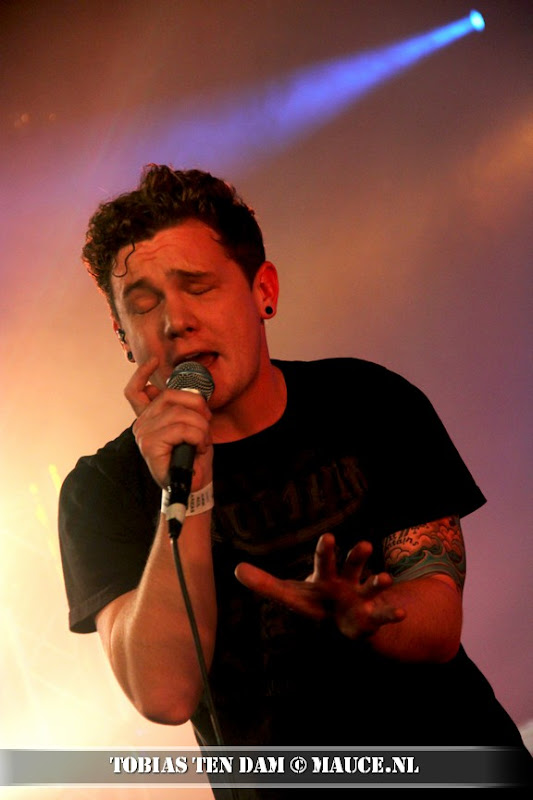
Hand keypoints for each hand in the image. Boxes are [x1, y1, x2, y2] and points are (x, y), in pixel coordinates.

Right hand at [125, 357, 212, 489]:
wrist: (192, 485)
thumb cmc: (192, 456)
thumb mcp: (190, 426)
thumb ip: (183, 408)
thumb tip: (188, 390)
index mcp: (148, 418)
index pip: (135, 391)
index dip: (142, 374)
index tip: (154, 362)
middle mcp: (141, 424)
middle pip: (170, 396)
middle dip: (197, 406)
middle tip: (207, 423)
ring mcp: (144, 434)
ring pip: (181, 414)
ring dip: (201, 427)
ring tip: (203, 442)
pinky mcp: (151, 445)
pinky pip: (182, 428)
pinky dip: (198, 436)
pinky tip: (199, 448)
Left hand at [235, 533, 405, 638]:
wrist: (347, 619)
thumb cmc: (316, 602)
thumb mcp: (291, 595)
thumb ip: (266, 584)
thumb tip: (236, 569)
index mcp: (323, 578)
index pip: (322, 563)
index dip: (325, 551)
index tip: (328, 536)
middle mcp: (344, 582)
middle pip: (346, 568)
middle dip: (351, 557)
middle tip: (355, 543)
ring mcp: (360, 597)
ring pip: (370, 585)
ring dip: (377, 581)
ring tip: (385, 578)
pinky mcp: (371, 616)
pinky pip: (383, 614)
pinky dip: (391, 613)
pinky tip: (399, 613)